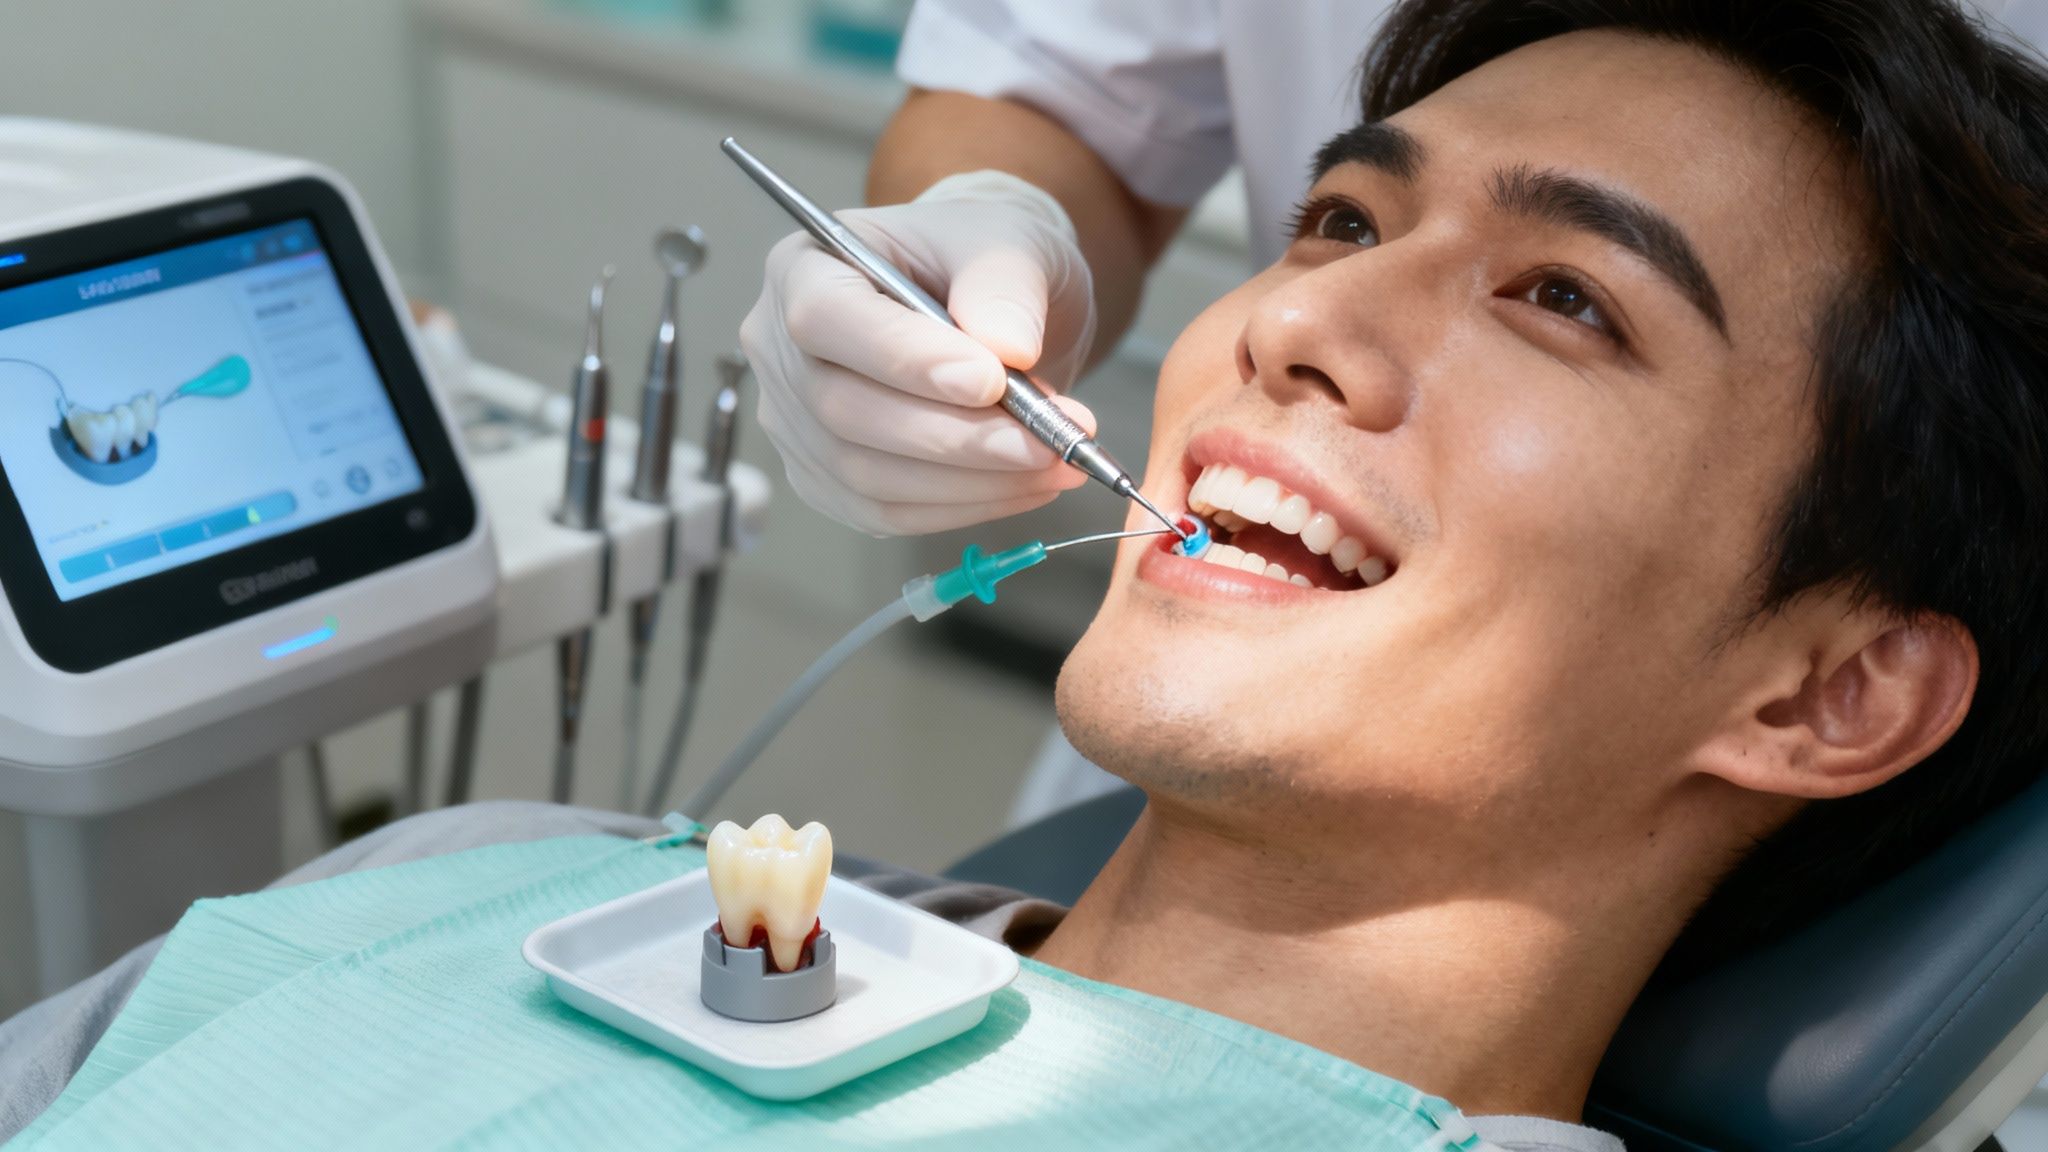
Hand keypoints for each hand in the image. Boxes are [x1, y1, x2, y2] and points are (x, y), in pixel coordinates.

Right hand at [739, 172, 1098, 534]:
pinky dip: (966, 506)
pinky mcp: (829, 481)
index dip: (902, 358)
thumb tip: (1010, 348)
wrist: (987, 306)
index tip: (990, 379)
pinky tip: (1025, 484)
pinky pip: (888, 514)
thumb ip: (1006, 284)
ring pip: (867, 476)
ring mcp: (797, 424)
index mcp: (803, 268)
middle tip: (1048, 439)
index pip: (824, 318)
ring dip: (971, 481)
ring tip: (1055, 459)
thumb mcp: (1007, 242)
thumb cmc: (980, 260)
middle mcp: (780, 350)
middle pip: (843, 410)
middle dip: (956, 436)